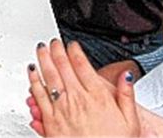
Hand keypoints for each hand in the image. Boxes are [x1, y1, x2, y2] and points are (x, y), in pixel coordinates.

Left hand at [27, 40, 162, 137]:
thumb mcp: (130, 121)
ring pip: (49, 77)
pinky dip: (35, 81)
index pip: (82, 64)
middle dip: (56, 50)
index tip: (71, 44)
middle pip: (63, 66)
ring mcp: (62, 109)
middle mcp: (78, 99)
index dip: (74, 50)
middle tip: (53, 42)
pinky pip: (39, 96)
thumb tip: (126, 76)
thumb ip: (127, 95)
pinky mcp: (50, 121)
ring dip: (43, 60)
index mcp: (97, 96)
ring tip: (40, 49)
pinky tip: (32, 72)